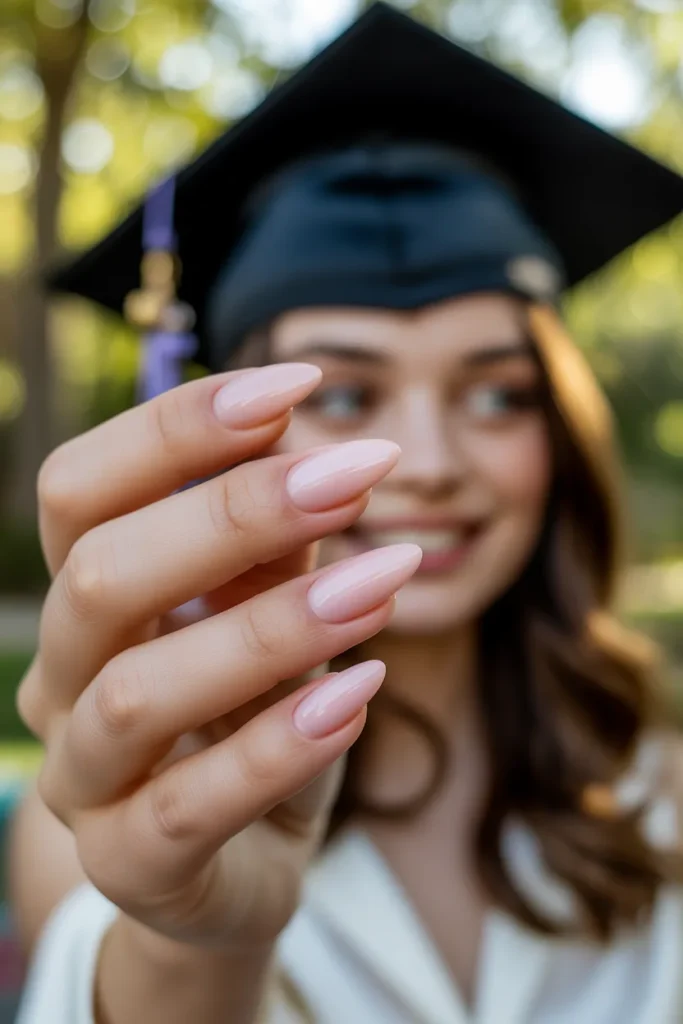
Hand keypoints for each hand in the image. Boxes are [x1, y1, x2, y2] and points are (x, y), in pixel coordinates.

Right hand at [18, 363, 420, 950]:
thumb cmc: (253, 712)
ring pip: (135, 693)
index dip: (175, 427)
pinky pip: (187, 808)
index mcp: (86, 595)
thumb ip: (273, 543)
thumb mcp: (269, 612)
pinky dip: (279, 747)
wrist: (244, 858)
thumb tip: (306, 436)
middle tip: (357, 474)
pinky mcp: (131, 866)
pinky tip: (359, 695)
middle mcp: (63, 677)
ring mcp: (84, 779)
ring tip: (382, 579)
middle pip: (98, 574)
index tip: (297, 383)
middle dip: (232, 513)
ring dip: (271, 627)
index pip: (79, 488)